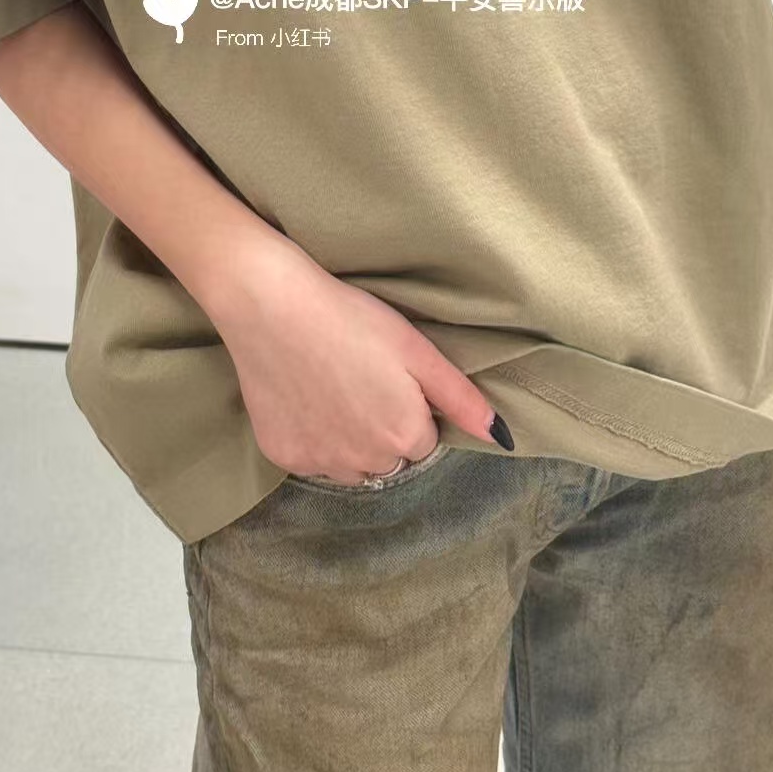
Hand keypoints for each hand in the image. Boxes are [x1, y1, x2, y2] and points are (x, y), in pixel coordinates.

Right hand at [204, 234, 509, 484]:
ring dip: (349, 442)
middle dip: (382, 432)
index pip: (423, 442)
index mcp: (403, 437)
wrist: (271, 305)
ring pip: (349, 466)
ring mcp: (319, 463)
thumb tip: (501, 438)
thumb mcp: (417, 349)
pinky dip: (312, 438)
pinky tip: (304, 398)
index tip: (389, 378)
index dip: (410, 409)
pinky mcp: (282, 456)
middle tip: (360, 381)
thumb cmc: (350, 318)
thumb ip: (461, 399)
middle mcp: (364, 462)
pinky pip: (311, 459)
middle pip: (387, 460)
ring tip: (333, 390)